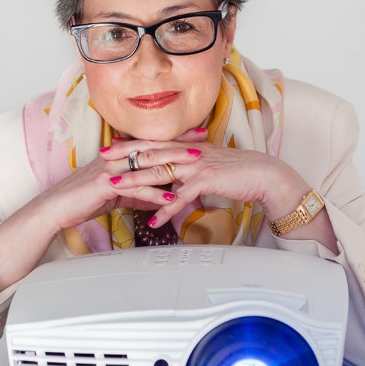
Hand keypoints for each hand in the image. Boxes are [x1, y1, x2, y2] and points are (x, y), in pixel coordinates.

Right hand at [34, 129, 205, 231]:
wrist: (58, 206)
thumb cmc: (83, 198)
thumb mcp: (115, 194)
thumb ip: (136, 193)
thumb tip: (156, 198)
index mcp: (118, 154)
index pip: (151, 142)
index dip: (174, 137)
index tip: (196, 134)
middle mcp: (116, 156)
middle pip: (153, 146)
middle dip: (180, 143)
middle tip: (204, 141)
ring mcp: (111, 168)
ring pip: (148, 163)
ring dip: (174, 164)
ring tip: (196, 166)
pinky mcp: (107, 184)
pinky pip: (137, 187)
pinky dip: (156, 194)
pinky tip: (172, 200)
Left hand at [100, 136, 312, 228]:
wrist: (263, 174)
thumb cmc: (236, 171)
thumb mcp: (206, 166)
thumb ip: (187, 171)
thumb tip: (173, 182)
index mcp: (187, 147)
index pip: (153, 143)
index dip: (131, 144)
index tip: (110, 147)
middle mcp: (189, 152)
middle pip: (150, 153)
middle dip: (125, 156)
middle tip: (102, 160)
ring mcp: (196, 165)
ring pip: (160, 172)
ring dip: (136, 181)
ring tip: (116, 188)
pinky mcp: (206, 180)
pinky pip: (181, 197)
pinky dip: (165, 210)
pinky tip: (153, 221)